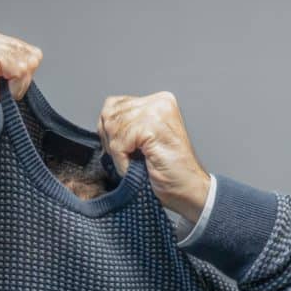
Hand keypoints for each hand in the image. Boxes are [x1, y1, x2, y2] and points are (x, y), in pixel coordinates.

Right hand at [0, 23, 43, 101]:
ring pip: (26, 62)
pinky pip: (19, 70)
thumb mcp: (7, 75)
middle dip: (20, 80)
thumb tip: (36, 55)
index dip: (22, 75)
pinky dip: (14, 88)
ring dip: (16, 86)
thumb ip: (21, 59)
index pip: (28, 51)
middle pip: (29, 55)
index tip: (0, 85)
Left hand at [97, 91, 210, 220]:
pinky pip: (119, 143)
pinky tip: (137, 166)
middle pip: (109, 114)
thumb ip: (127, 124)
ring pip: (112, 127)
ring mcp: (157, 112)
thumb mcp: (143, 140)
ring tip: (135, 162)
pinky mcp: (152, 127)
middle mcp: (159, 102)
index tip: (123, 149)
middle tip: (128, 157)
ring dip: (118, 152)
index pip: (113, 105)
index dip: (110, 130)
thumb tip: (102, 122)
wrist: (188, 189)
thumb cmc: (168, 171)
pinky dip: (122, 160)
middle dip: (111, 140)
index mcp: (158, 102)